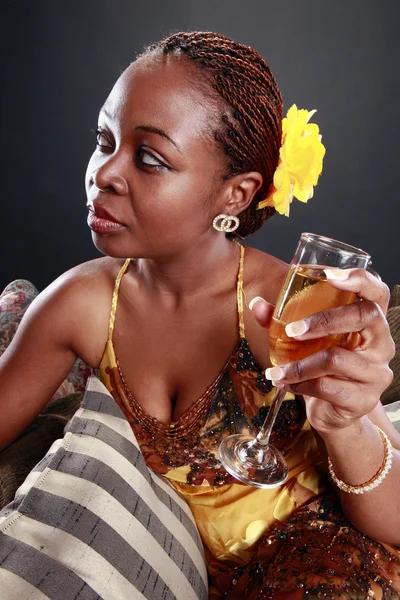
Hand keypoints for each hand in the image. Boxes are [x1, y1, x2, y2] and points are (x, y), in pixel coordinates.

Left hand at [250, 270, 394, 435]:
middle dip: (324, 319)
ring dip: (299, 365)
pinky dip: (300, 385)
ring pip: (337, 359)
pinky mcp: (364, 399)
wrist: (332, 412)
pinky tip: (285, 384)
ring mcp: (376, 373)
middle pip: (365, 316)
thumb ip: (281, 320)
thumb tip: (256, 304)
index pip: (378, 292)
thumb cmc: (320, 366)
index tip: (330, 276)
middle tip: (292, 331)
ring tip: (276, 371)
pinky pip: (328, 387)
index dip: (360, 279)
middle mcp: (381, 344)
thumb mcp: (304, 340)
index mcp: (370, 322)